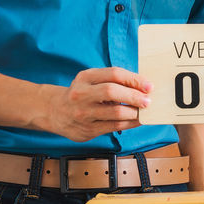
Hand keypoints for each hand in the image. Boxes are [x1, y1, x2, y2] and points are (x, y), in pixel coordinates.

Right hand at [37, 67, 151, 141]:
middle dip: (134, 96)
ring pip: (115, 112)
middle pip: (112, 92)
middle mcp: (82, 94)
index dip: (134, 79)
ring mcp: (83, 113)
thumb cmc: (81, 94)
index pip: (114, 74)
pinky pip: (114, 126)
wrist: (55, 112)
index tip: (148, 86)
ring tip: (143, 111)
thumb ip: (112, 81)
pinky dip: (129, 123)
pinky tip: (136, 120)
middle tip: (148, 100)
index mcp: (85, 77)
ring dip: (134, 112)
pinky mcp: (88, 130)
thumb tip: (142, 87)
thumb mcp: (91, 81)